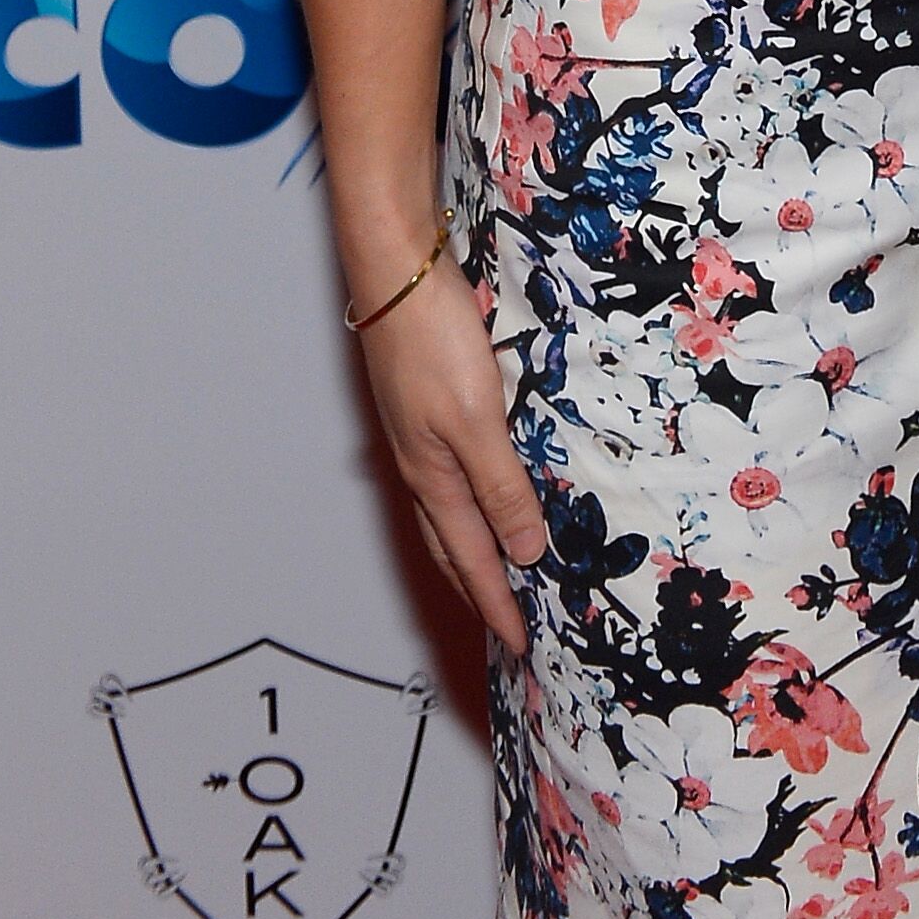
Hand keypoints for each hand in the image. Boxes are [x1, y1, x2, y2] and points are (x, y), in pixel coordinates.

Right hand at [354, 233, 546, 651]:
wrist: (395, 272)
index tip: (520, 646)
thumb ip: (500, 487)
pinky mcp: (428, 403)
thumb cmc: (433, 342)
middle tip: (507, 623)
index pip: (474, 559)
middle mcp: (424, 464)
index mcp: (435, 478)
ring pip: (451, 510)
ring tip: (499, 570)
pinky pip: (453, 471)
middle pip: (454, 545)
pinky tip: (486, 486)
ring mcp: (420, 434)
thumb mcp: (476, 421)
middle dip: (480, 589)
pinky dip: (472, 499)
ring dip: (474, 547)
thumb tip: (524, 554)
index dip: (497, 604)